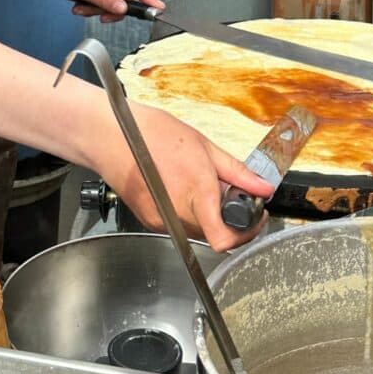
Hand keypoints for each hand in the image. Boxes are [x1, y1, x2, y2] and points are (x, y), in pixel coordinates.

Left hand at [34, 0, 163, 22]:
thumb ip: (103, 0)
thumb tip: (123, 9)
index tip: (158, 7)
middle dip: (107, 9)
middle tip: (96, 14)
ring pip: (110, 4)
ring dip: (96, 10)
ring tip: (79, 7)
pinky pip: (100, 3)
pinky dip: (90, 8)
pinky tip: (77, 6)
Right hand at [95, 102, 273, 251]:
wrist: (109, 136)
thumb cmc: (150, 134)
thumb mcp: (202, 145)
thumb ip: (236, 171)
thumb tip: (263, 187)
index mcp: (196, 193)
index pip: (225, 240)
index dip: (247, 233)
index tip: (254, 215)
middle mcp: (178, 214)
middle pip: (216, 234)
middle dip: (230, 217)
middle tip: (232, 193)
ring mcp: (161, 222)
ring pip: (199, 231)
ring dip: (209, 214)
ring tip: (202, 183)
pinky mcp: (150, 221)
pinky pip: (180, 225)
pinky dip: (189, 211)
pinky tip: (181, 186)